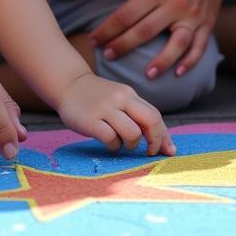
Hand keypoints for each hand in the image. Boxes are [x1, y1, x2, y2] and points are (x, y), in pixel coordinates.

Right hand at [56, 72, 174, 155]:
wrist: (68, 84)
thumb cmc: (98, 98)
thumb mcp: (119, 100)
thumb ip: (137, 115)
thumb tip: (164, 142)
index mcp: (130, 94)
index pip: (155, 115)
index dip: (164, 136)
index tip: (167, 151)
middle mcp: (120, 99)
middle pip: (150, 120)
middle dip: (155, 141)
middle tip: (148, 152)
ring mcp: (105, 108)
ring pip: (132, 133)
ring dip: (132, 145)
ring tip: (122, 143)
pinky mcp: (90, 120)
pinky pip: (111, 138)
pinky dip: (114, 146)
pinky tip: (109, 143)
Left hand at [92, 0, 231, 78]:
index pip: (127, 14)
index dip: (108, 29)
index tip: (94, 40)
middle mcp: (177, 4)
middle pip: (146, 31)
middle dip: (123, 46)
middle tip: (108, 56)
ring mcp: (194, 17)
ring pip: (176, 44)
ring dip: (161, 61)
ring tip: (146, 75)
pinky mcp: (207, 25)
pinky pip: (200, 47)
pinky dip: (191, 62)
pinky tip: (178, 73)